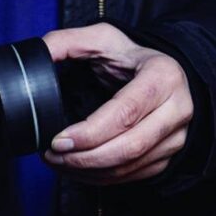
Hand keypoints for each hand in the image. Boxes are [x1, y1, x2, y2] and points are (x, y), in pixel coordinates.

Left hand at [42, 23, 193, 184]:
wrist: (160, 74)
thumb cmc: (129, 57)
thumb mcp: (100, 38)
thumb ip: (65, 42)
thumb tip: (37, 56)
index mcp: (163, 76)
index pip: (125, 114)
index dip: (89, 133)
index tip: (58, 140)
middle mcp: (177, 108)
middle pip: (129, 147)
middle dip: (84, 159)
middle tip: (52, 155)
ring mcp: (176, 136)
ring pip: (129, 166)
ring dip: (88, 171)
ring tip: (58, 162)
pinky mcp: (168, 155)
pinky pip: (131, 176)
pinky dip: (99, 178)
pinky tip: (77, 169)